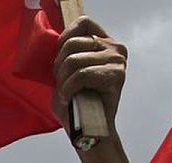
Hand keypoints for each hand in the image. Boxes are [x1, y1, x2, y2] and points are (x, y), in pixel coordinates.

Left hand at [52, 17, 125, 136]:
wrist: (90, 130)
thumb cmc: (76, 104)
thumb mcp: (66, 74)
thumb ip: (65, 56)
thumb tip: (55, 44)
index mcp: (104, 43)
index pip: (83, 23)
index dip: (64, 37)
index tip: (59, 56)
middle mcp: (114, 48)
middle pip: (72, 43)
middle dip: (59, 66)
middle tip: (62, 84)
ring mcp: (117, 60)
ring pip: (74, 60)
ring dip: (63, 81)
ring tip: (68, 93)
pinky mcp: (116, 75)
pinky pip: (81, 75)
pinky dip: (69, 89)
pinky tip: (71, 98)